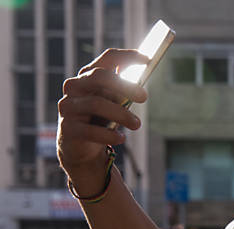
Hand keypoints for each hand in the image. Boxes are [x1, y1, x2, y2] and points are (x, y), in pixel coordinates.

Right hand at [57, 49, 146, 183]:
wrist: (81, 148)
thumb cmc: (101, 121)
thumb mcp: (114, 104)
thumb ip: (122, 94)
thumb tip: (140, 89)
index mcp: (89, 77)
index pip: (107, 59)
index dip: (127, 57)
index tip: (147, 59)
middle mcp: (75, 87)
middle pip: (98, 76)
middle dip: (123, 85)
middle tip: (144, 97)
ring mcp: (68, 107)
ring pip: (96, 104)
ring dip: (121, 114)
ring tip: (137, 124)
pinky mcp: (67, 129)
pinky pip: (90, 130)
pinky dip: (109, 135)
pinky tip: (121, 138)